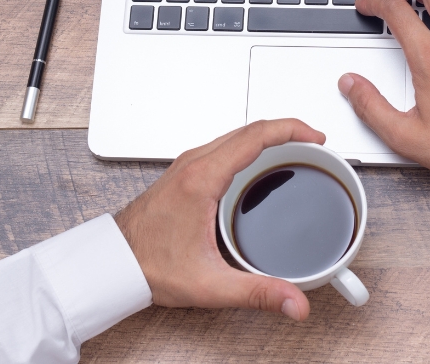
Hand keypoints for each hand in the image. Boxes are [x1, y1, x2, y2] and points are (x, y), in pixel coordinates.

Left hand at [115, 119, 325, 319]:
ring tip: (294, 150)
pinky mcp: (185, 172)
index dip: (292, 129)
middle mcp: (194, 164)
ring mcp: (188, 165)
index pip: (256, 136)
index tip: (316, 136)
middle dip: (287, 130)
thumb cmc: (149, 265)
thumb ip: (258, 293)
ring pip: (236, 134)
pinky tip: (260, 164)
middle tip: (314, 144)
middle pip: (250, 129)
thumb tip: (294, 300)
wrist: (113, 262)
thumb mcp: (210, 284)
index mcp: (202, 179)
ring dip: (268, 136)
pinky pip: (224, 145)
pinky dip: (250, 145)